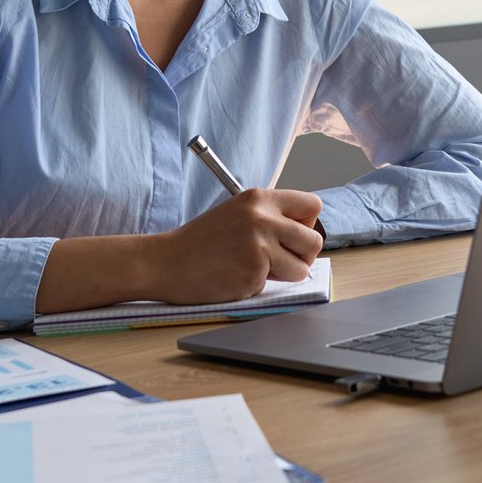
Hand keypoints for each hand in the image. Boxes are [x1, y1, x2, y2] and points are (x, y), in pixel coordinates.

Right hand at [151, 188, 322, 304]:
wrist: (166, 262)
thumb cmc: (202, 241)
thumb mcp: (237, 213)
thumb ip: (270, 217)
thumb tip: (306, 233)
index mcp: (259, 198)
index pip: (312, 205)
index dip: (306, 224)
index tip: (290, 235)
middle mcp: (263, 217)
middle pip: (315, 240)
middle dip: (302, 255)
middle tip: (279, 259)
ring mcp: (259, 245)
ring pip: (302, 267)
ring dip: (285, 274)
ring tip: (255, 267)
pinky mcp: (253, 272)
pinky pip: (276, 284)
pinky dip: (260, 284)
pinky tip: (236, 275)